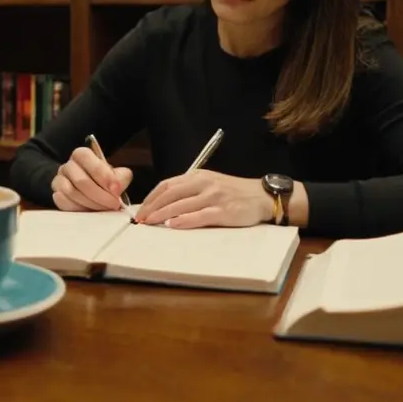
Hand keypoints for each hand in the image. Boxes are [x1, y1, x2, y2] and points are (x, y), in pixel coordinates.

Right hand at [51, 146, 133, 211]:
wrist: (93, 192)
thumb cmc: (104, 182)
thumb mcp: (117, 175)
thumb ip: (121, 177)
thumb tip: (117, 186)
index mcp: (82, 155)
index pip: (87, 158)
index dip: (103, 174)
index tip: (116, 189)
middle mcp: (68, 165)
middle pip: (81, 180)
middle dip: (100, 194)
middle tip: (114, 204)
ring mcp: (59, 180)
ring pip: (72, 193)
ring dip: (91, 203)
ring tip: (105, 209)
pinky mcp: (57, 195)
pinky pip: (64, 202)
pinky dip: (79, 209)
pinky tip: (91, 211)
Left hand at [134, 170, 272, 228]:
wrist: (262, 197)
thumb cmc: (234, 192)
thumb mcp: (210, 184)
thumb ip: (190, 191)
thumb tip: (165, 204)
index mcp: (198, 176)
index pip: (167, 185)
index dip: (152, 198)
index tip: (140, 210)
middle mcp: (204, 183)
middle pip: (170, 194)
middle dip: (152, 207)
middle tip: (140, 220)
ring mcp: (214, 196)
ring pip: (181, 205)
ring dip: (162, 214)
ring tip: (150, 224)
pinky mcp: (223, 211)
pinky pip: (199, 215)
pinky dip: (184, 220)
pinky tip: (173, 225)